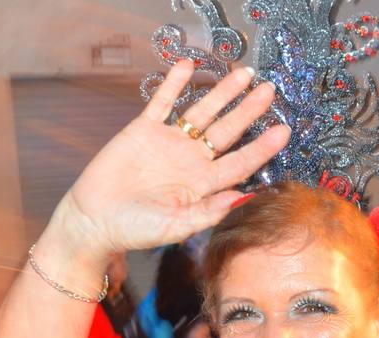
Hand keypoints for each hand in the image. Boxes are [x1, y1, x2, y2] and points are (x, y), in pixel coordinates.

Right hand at [57, 60, 290, 256]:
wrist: (94, 220)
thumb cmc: (134, 230)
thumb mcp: (175, 226)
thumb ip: (208, 212)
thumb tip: (243, 198)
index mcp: (202, 184)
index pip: (240, 162)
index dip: (262, 147)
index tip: (284, 132)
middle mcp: (190, 161)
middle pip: (227, 131)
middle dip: (249, 110)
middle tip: (269, 90)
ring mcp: (168, 143)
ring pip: (201, 112)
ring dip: (222, 93)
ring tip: (242, 74)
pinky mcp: (143, 131)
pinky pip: (162, 103)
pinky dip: (174, 84)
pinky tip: (188, 66)